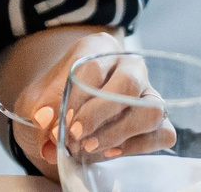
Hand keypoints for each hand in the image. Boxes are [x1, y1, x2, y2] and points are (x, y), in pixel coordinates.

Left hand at [12, 33, 170, 165]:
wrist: (65, 118)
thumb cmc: (54, 101)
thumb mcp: (38, 99)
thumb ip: (41, 107)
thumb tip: (46, 121)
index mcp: (98, 48)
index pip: (93, 67)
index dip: (77, 97)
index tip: (62, 121)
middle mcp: (129, 66)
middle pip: (128, 83)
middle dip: (99, 114)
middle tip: (75, 135)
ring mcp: (150, 94)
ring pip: (150, 111)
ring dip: (117, 133)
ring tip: (88, 147)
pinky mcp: (161, 122)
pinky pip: (162, 134)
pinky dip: (134, 147)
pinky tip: (107, 151)